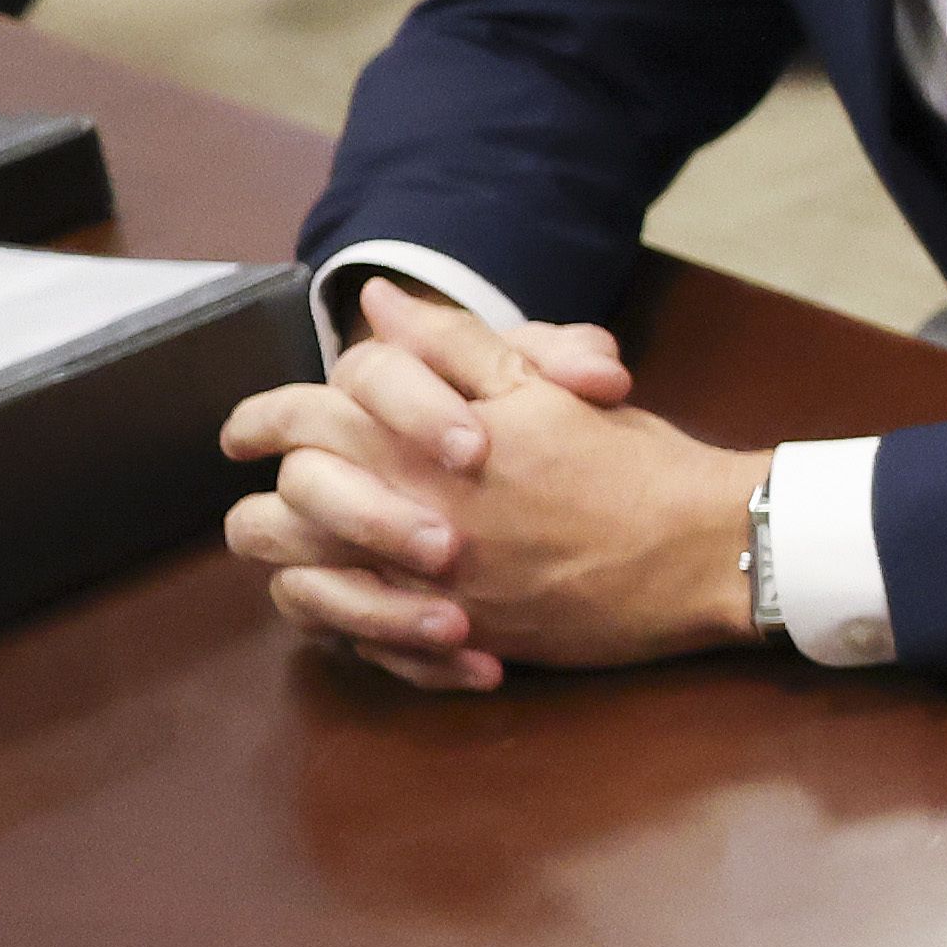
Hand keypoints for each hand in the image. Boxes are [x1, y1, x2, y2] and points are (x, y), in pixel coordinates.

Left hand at [218, 282, 753, 688]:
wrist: (700, 550)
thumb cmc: (628, 460)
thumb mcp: (543, 382)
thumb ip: (452, 343)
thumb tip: (378, 304)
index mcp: (415, 444)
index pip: (302, 417)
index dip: (264, 417)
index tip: (247, 431)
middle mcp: (401, 516)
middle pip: (279, 508)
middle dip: (267, 490)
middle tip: (267, 487)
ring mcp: (418, 587)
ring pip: (298, 582)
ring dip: (290, 560)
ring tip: (297, 546)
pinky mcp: (449, 638)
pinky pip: (352, 642)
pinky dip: (342, 621)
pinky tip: (354, 600)